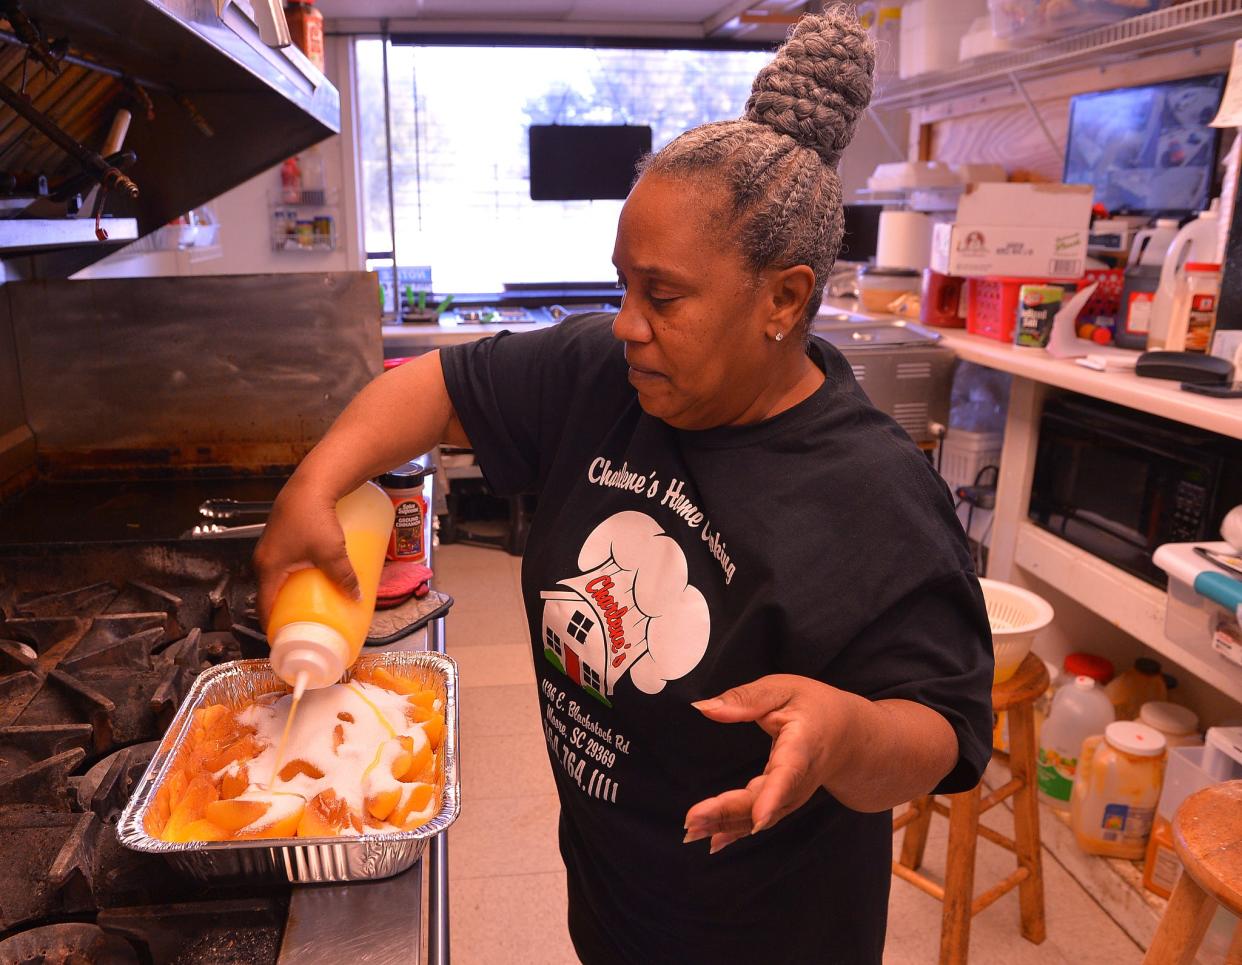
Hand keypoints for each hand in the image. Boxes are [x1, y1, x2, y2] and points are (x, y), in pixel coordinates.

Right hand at [254, 476, 359, 626]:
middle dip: (285, 610)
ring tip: (309, 602)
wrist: (312, 482)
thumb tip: (355, 597)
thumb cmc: (314, 516)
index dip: (274, 626)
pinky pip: (284, 562)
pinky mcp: (282, 535)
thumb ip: (343, 577)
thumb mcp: (332, 552)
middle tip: (303, 623)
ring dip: (290, 591)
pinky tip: (311, 574)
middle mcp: (263, 558)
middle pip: (271, 593)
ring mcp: (271, 546)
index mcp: (267, 568)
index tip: (286, 638)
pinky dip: (294, 573)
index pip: (265, 607)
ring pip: (278, 577)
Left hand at [682, 674, 861, 854]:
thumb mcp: (784, 689)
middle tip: (693, 821)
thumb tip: (704, 708)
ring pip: (757, 816)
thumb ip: (744, 699)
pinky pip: (757, 820)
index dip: (773, 796)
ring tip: (692, 831)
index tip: (758, 818)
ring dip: (724, 825)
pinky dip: (734, 832)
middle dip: (728, 813)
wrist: (850, 737)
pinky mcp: (782, 802)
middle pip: (764, 801)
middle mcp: (798, 778)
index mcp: (802, 745)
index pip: (788, 773)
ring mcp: (792, 795)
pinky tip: (712, 842)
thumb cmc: (816, 708)